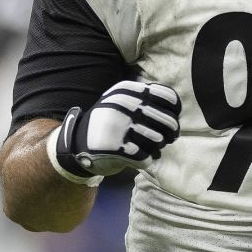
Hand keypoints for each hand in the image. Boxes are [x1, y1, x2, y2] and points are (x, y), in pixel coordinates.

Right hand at [47, 81, 181, 181]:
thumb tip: (176, 111)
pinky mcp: (116, 148)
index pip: (167, 97)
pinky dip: (146, 160)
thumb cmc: (108, 122)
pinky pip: (146, 157)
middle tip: (167, 138)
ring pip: (158, 141)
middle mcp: (123, 105)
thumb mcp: (121, 100)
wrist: (76, 144)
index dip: (175, 110)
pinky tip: (140, 158)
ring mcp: (119, 126)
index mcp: (126, 90)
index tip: (173, 117)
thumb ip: (146, 99)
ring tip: (152, 148)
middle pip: (167, 121)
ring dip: (158, 148)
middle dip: (170, 133)